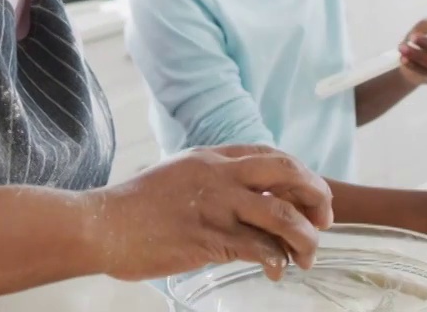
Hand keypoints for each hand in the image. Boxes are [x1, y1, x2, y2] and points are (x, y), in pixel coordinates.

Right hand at [86, 145, 333, 282]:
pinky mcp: (209, 238)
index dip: (299, 174)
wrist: (101, 225)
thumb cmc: (135, 208)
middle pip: (286, 172)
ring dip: (306, 238)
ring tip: (305, 257)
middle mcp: (218, 175)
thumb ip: (210, 180)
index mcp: (210, 157)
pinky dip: (277, 262)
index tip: (310, 197)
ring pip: (283, 215)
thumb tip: (242, 199)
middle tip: (324, 221)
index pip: (270, 154)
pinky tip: (276, 271)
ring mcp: (216, 206)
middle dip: (317, 195)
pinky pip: (260, 248)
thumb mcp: (176, 176)